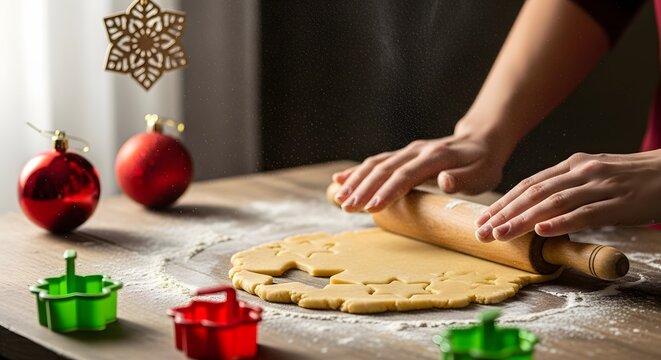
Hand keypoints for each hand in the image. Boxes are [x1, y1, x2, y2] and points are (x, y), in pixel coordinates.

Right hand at [331, 130, 508, 212]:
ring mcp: (408, 151)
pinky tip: (339, 181)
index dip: (388, 191)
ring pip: (376, 164)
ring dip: (356, 181)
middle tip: (347, 208)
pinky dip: (357, 172)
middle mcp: (417, 151)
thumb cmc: (484, 163)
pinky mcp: (402, 155)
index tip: (372, 207)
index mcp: (436, 157)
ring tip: (339, 199)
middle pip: (385, 169)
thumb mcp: (484, 174)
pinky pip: (376, 162)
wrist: (481, 140)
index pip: (407, 174)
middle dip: (364, 189)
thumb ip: (463, 178)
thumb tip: (444, 181)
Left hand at [475, 151, 660, 240]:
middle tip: (482, 231)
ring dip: (523, 220)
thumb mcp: (593, 176)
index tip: (483, 219)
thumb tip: (537, 208)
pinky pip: (586, 213)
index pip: (528, 184)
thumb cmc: (631, 179)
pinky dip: (562, 222)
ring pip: (553, 202)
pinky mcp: (618, 202)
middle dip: (504, 213)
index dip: (503, 202)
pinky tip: (542, 231)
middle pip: (534, 193)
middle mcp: (581, 171)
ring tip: (502, 234)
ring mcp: (599, 185)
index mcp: (572, 165)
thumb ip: (566, 187)